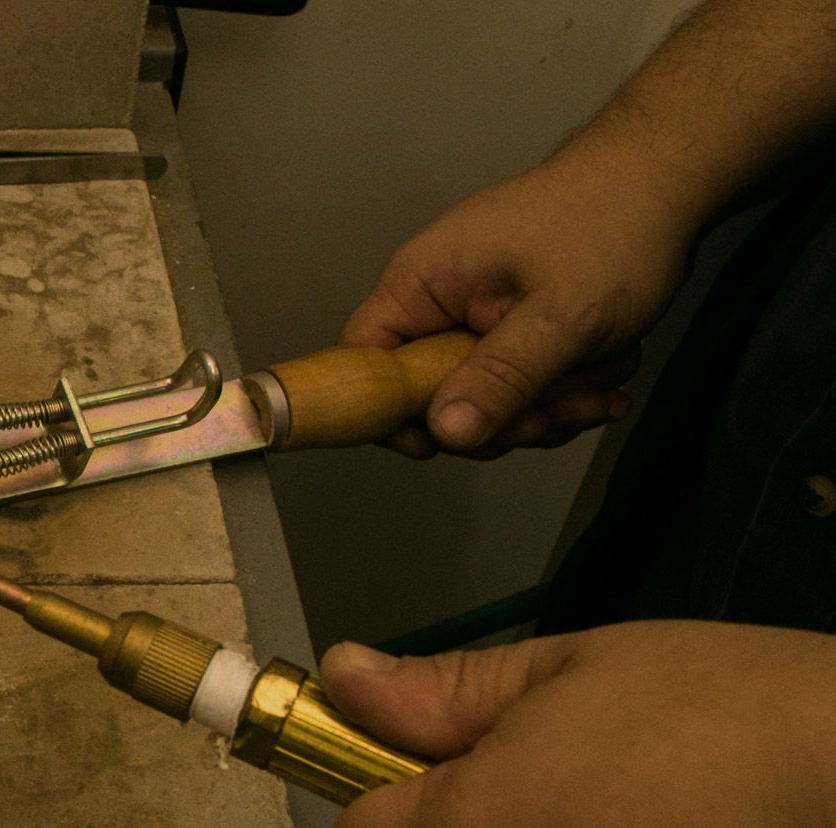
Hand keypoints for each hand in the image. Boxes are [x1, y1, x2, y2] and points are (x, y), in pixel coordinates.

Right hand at [343, 148, 695, 457]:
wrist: (665, 181)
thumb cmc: (613, 223)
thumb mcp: (561, 314)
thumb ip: (501, 377)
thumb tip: (445, 433)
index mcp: (422, 282)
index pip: (364, 362)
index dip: (387, 411)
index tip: (439, 444)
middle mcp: (437, 301)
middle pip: (430, 397)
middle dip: (500, 418)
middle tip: (558, 411)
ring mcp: (473, 317)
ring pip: (482, 401)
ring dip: (544, 408)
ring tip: (600, 377)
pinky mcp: (508, 329)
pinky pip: (516, 388)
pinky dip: (561, 394)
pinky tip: (603, 378)